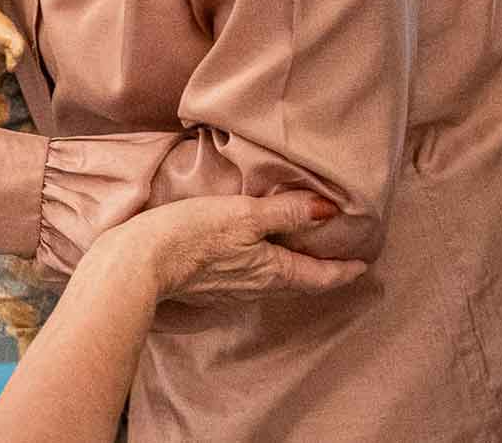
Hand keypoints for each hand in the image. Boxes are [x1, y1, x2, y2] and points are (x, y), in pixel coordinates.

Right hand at [96, 191, 368, 306]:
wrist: (138, 263)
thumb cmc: (192, 235)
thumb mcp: (244, 214)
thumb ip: (286, 211)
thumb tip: (330, 211)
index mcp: (273, 272)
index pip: (321, 276)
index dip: (344, 270)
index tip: (363, 265)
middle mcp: (258, 287)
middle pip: (299, 281)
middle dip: (319, 269)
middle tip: (336, 254)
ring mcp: (231, 289)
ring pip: (273, 280)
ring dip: (291, 267)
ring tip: (297, 250)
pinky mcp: (207, 284)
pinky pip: (247, 277)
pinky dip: (262, 266)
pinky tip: (251, 253)